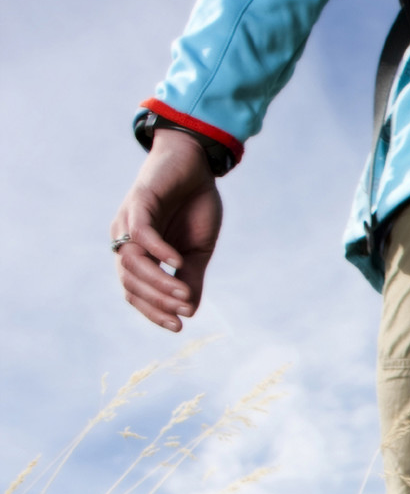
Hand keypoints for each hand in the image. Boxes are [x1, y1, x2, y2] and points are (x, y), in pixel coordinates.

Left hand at [112, 129, 221, 331]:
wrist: (196, 166)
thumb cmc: (194, 206)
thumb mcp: (199, 250)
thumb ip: (191, 277)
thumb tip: (189, 309)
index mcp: (138, 254)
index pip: (135, 292)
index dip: (153, 311)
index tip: (179, 327)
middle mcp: (126, 240)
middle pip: (130, 281)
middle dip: (157, 300)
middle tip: (184, 309)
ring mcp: (129, 222)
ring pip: (133, 262)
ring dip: (158, 281)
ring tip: (184, 291)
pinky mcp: (138, 202)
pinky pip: (141, 234)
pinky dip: (158, 251)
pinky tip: (178, 261)